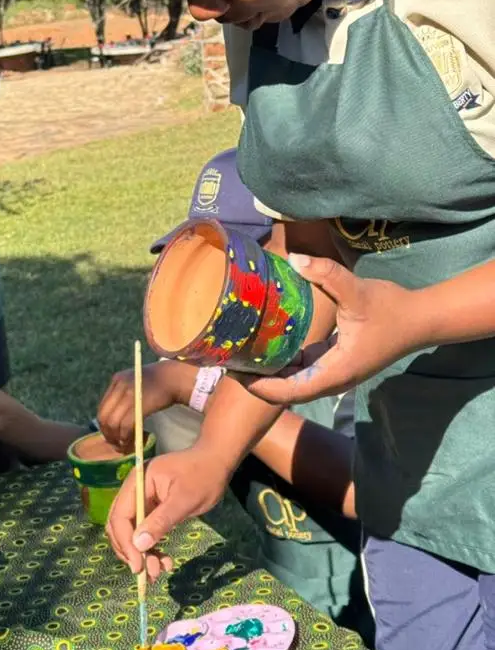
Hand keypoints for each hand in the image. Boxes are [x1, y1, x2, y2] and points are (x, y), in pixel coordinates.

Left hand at [98, 360, 193, 452]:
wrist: (174, 378)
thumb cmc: (158, 384)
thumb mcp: (135, 385)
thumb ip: (123, 398)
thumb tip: (114, 424)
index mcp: (116, 380)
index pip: (102, 407)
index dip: (105, 425)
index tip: (112, 435)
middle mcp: (119, 385)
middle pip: (103, 416)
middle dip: (108, 434)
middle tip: (116, 444)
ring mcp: (129, 394)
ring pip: (113, 423)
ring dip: (116, 438)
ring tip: (125, 445)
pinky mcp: (139, 404)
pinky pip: (125, 425)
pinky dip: (126, 436)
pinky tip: (132, 441)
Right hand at [107, 445, 228, 578]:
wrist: (216, 462)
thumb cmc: (203, 476)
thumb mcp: (185, 500)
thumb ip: (162, 521)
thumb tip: (138, 545)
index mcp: (138, 482)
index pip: (120, 516)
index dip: (125, 543)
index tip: (138, 566)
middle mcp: (135, 491)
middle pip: (120, 527)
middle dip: (131, 552)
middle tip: (148, 573)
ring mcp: (143, 500)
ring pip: (131, 533)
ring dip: (141, 554)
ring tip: (159, 572)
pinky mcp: (152, 509)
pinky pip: (144, 533)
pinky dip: (151, 549)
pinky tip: (165, 562)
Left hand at [247, 254, 423, 404]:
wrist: (420, 319)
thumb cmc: (391, 308)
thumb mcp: (358, 290)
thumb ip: (326, 274)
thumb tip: (294, 259)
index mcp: (335, 371)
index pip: (290, 390)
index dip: (261, 386)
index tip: (235, 374)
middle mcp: (333, 379)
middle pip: (288, 390)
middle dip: (258, 380)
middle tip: (228, 361)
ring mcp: (336, 372)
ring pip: (296, 381)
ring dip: (270, 373)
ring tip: (241, 355)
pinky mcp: (338, 362)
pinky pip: (305, 369)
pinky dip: (285, 363)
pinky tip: (268, 345)